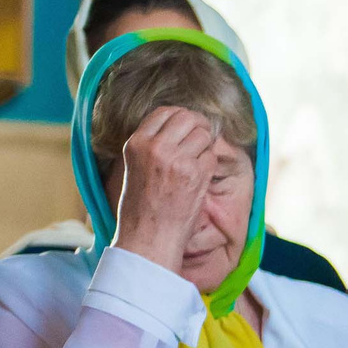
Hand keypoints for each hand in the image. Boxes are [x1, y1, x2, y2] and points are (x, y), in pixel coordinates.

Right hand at [111, 106, 219, 275]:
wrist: (149, 235)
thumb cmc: (142, 206)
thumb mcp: (135, 166)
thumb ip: (152, 144)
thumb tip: (178, 126)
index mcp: (136, 143)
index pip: (164, 112)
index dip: (180, 116)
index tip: (187, 127)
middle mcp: (155, 147)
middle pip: (187, 117)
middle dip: (198, 126)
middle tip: (201, 140)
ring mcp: (177, 160)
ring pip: (203, 134)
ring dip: (206, 146)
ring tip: (198, 162)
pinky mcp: (195, 174)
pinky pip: (211, 156)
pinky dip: (210, 164)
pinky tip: (200, 177)